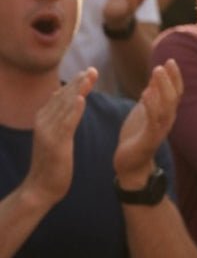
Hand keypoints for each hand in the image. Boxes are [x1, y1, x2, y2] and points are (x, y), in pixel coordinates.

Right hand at [23, 69, 97, 209]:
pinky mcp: (56, 143)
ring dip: (78, 90)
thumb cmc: (51, 162)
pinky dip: (74, 110)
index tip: (89, 71)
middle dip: (79, 83)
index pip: (61, 96)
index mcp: (43, 119)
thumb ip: (58, 117)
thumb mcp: (54, 136)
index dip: (75, 83)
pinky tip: (82, 99)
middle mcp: (43, 122)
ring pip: (65, 106)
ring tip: (89, 77)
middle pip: (63, 97)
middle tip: (93, 69)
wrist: (41, 187)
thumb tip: (61, 97)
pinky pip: (66, 123)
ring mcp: (48, 132)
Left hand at [113, 59, 182, 181]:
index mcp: (166, 113)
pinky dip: (151, 106)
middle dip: (170, 79)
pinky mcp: (149, 139)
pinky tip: (145, 94)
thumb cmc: (137, 136)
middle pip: (174, 96)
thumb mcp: (143, 110)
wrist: (130, 164)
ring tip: (156, 72)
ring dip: (162, 88)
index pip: (176, 91)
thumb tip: (156, 74)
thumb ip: (151, 94)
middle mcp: (167, 120)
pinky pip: (152, 120)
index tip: (170, 60)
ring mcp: (160, 130)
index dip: (175, 76)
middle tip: (163, 64)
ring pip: (166, 106)